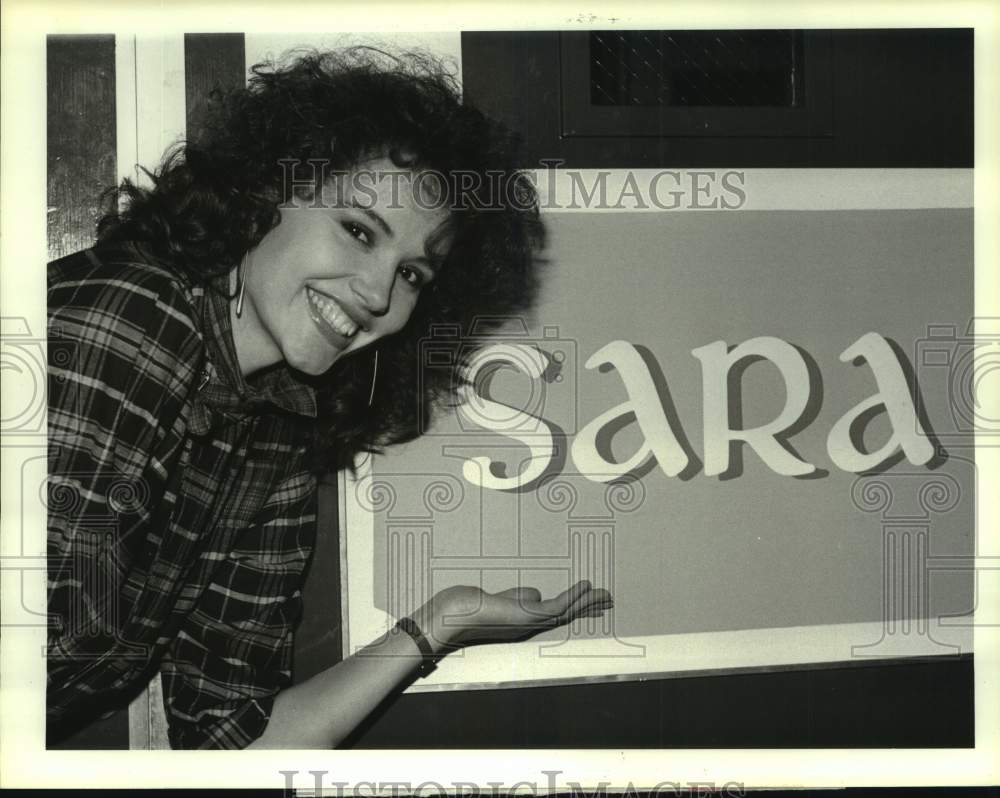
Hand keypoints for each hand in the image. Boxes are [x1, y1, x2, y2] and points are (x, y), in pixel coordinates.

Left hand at [411, 580, 612, 655]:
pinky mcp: (530, 615)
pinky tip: (587, 586)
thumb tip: (537, 593)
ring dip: (588, 601)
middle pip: (568, 613)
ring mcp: (533, 621)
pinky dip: (574, 595)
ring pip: (567, 610)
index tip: (595, 604)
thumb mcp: (506, 598)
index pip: (559, 613)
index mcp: (529, 621)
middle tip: (610, 601)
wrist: (460, 614)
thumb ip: (522, 595)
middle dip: (590, 607)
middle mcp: (534, 624)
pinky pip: (557, 603)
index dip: (579, 608)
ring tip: (606, 595)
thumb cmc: (476, 606)